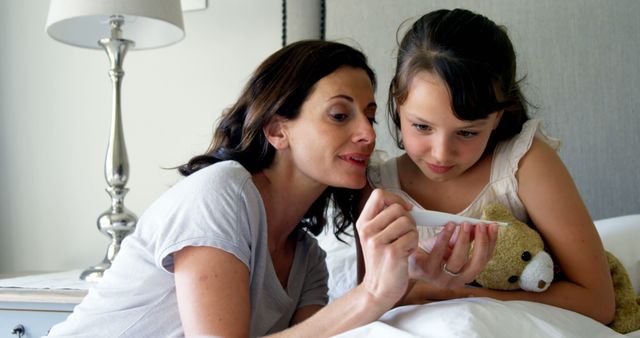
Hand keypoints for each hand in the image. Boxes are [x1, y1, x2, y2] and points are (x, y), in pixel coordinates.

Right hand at [357, 189, 418, 307]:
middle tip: (405, 234)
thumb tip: (403, 204)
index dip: (395, 198)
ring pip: (407, 222)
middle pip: (397, 208)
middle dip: (408, 219)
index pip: (379, 194)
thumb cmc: (381, 262)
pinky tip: (405, 253)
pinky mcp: (391, 252)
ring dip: (412, 233)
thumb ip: (383, 219)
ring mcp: (378, 242)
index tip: (403, 210)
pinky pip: (412, 236)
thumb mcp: (374, 236)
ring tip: (404, 245)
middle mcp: (367, 230)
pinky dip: (413, 244)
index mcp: (363, 223)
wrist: (378, 289)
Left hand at [408, 222, 497, 288]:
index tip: (492, 226)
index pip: (484, 260)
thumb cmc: (431, 252)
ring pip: (457, 261)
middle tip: (479, 225)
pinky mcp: (425, 272)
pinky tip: (448, 226)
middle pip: (475, 265)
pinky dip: (445, 238)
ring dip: (463, 239)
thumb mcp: (452, 245)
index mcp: (466, 275)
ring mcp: (440, 279)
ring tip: (464, 224)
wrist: (407, 259)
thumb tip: (481, 225)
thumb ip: (466, 237)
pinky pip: (438, 254)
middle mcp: (456, 281)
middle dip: (480, 243)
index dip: (491, 243)